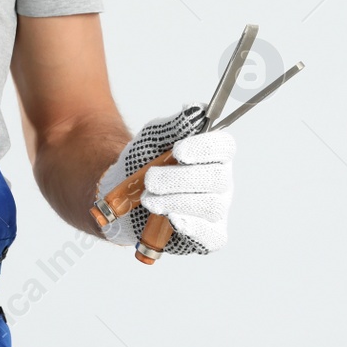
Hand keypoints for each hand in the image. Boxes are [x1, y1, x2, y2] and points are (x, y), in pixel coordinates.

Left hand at [97, 104, 235, 254]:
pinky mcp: (207, 236)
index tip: (177, 151)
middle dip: (180, 179)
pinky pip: (211, 236)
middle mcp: (220, 182)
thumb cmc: (142, 163)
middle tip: (150, 180)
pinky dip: (193, 227)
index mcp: (213, 155)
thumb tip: (196, 110)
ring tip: (148, 199)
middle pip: (218, 179)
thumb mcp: (152, 138)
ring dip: (176, 201)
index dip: (205, 148)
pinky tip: (173, 219)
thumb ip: (174, 125)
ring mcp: (216, 210)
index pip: (225, 147)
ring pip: (211, 206)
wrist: (120, 195)